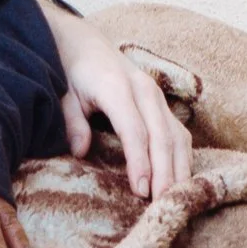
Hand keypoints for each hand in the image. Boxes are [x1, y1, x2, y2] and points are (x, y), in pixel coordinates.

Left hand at [49, 10, 191, 197]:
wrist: (86, 44)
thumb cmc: (73, 73)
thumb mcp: (65, 94)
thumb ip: (73, 122)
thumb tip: (80, 152)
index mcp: (118, 88)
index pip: (134, 130)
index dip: (140, 162)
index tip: (140, 190)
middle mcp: (144, 91)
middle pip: (161, 136)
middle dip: (164, 172)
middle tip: (161, 203)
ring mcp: (157, 97)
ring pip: (177, 136)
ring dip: (178, 169)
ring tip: (174, 199)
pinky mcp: (162, 105)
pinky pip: (180, 134)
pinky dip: (182, 158)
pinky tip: (180, 181)